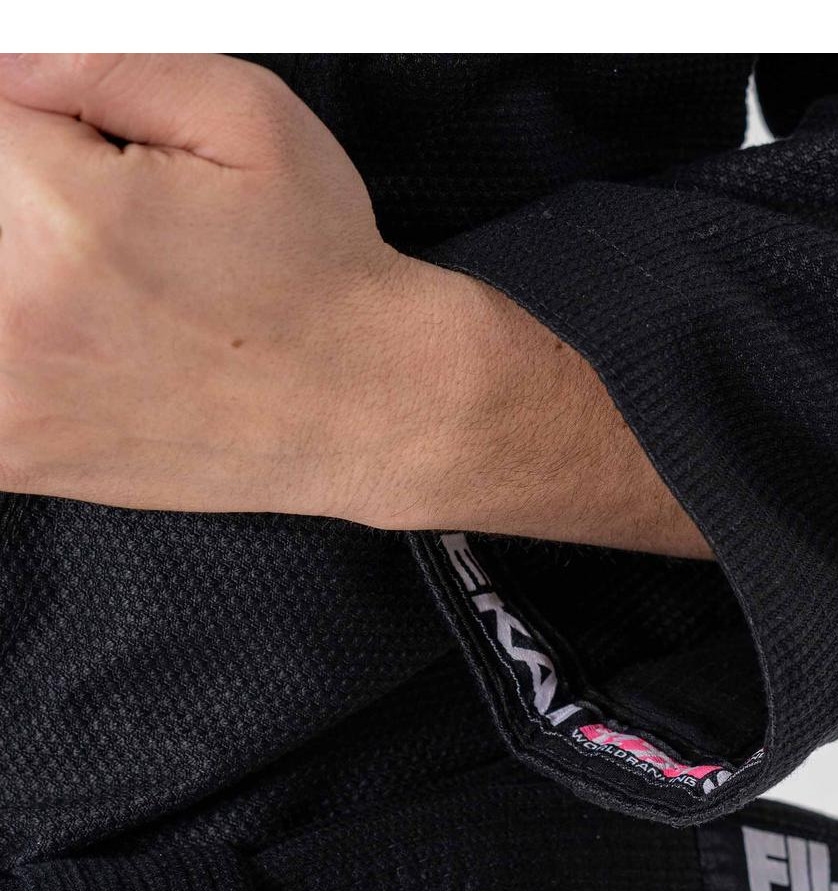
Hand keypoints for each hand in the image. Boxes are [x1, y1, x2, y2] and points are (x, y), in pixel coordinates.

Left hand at [0, 54, 711, 557]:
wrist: (370, 410)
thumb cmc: (325, 277)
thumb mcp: (246, 116)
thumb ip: (97, 60)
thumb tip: (2, 58)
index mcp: (63, 212)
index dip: (51, 136)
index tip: (104, 174)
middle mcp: (18, 312)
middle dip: (44, 213)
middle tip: (140, 256)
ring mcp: (10, 398)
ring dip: (34, 286)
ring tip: (128, 310)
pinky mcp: (20, 455)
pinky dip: (20, 360)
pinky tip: (83, 358)